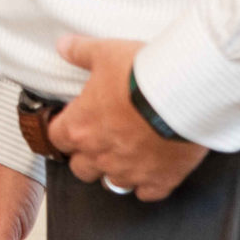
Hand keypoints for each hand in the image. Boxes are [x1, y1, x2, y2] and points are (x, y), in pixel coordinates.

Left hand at [44, 36, 206, 201]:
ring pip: (113, 184)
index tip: (73, 124)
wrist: (181, 94)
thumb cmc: (139, 74)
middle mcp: (100, 155)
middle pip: (81, 168)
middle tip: (101, 140)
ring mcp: (130, 172)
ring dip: (116, 172)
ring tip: (128, 155)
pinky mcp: (159, 181)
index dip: (64, 131)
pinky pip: (147, 193)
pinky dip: (148, 184)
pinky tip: (153, 170)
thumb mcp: (104, 53)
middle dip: (87, 157)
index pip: (57, 139)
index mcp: (80, 127)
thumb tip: (62, 46)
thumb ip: (80, 52)